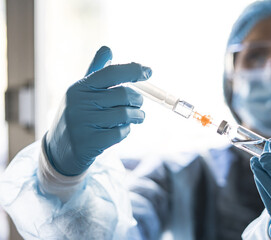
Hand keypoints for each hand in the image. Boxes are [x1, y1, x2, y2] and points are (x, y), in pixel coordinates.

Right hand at [44, 46, 151, 175]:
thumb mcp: (81, 92)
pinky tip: (122, 130)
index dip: (133, 70)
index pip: (111, 73)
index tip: (148, 72)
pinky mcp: (90, 142)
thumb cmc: (77, 115)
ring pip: (125, 114)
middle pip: (123, 94)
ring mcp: (84, 123)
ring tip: (137, 117)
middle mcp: (80, 103)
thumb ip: (96, 72)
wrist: (60, 149)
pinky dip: (126, 131)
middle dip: (137, 99)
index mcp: (80, 87)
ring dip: (137, 116)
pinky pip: (120, 133)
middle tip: (139, 104)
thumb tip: (108, 49)